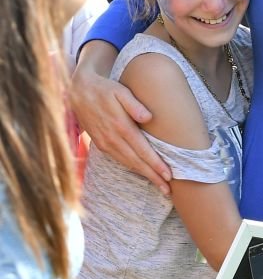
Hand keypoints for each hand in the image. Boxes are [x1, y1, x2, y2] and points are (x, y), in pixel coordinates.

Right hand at [69, 68, 171, 194]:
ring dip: (144, 175)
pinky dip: (131, 168)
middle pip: (137, 162)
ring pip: (128, 163)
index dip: (156, 164)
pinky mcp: (100, 145)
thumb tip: (148, 117)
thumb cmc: (104, 89)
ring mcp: (105, 143)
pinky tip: (142, 172)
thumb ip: (134, 104)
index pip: (142, 150)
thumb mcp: (120, 90)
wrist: (78, 91)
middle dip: (153, 176)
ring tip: (158, 185)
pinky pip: (119, 160)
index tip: (169, 175)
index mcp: (120, 125)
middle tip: (168, 189)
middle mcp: (112, 138)